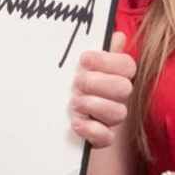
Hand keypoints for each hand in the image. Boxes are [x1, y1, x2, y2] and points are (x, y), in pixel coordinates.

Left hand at [69, 31, 136, 147]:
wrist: (48, 112)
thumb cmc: (67, 81)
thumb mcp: (78, 65)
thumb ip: (97, 49)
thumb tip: (118, 35)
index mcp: (114, 75)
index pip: (127, 65)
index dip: (108, 61)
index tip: (83, 59)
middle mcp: (116, 96)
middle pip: (124, 88)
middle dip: (100, 83)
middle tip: (78, 82)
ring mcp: (109, 118)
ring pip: (118, 113)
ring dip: (95, 105)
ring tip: (75, 102)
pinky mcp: (100, 138)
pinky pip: (107, 138)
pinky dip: (92, 130)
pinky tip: (76, 123)